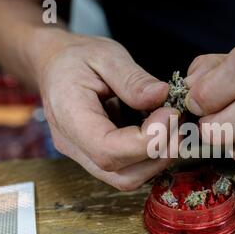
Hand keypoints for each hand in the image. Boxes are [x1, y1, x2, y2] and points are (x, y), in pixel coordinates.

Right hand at [37, 30, 176, 190]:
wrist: (55, 66)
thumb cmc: (77, 58)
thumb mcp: (106, 55)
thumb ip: (133, 78)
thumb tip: (162, 96)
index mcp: (69, 116)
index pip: (107, 150)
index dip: (146, 140)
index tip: (170, 114)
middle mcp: (74, 145)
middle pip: (121, 175)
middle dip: (158, 155)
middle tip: (179, 125)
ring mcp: (85, 156)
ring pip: (127, 179)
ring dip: (158, 159)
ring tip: (173, 128)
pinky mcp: (98, 157)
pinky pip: (128, 170)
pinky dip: (151, 157)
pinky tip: (160, 132)